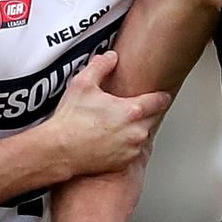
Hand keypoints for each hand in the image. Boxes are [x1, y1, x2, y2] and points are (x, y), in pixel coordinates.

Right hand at [43, 51, 171, 176]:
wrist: (59, 150)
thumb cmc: (71, 120)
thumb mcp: (83, 83)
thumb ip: (100, 66)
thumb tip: (111, 57)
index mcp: (132, 110)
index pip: (159, 101)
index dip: (160, 96)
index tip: (162, 95)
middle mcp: (136, 132)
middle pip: (152, 119)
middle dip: (144, 114)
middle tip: (128, 110)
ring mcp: (131, 150)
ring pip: (142, 136)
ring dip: (134, 130)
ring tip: (115, 126)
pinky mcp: (123, 164)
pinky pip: (132, 152)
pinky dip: (126, 146)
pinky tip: (110, 140)